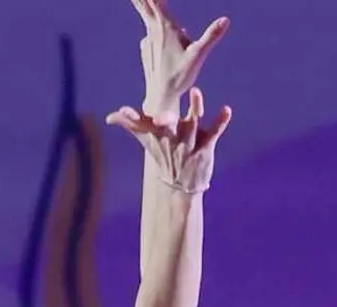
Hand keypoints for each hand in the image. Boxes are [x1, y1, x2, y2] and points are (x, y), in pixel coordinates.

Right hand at [107, 87, 232, 193]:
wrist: (181, 186)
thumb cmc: (163, 156)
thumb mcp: (146, 141)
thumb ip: (130, 124)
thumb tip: (109, 117)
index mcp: (157, 136)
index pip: (143, 125)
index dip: (132, 119)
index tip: (123, 111)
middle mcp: (172, 139)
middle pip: (167, 126)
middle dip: (164, 120)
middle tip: (160, 113)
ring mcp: (190, 144)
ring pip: (192, 124)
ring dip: (194, 107)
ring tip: (195, 91)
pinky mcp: (206, 147)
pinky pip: (214, 131)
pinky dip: (220, 121)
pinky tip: (226, 109)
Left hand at [129, 0, 228, 121]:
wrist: (161, 95)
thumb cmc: (180, 76)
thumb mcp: (198, 55)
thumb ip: (211, 36)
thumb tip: (226, 20)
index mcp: (165, 28)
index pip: (156, 1)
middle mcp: (153, 31)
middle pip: (145, 5)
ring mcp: (148, 39)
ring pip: (147, 16)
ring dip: (143, 4)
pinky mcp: (146, 48)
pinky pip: (151, 31)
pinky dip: (152, 24)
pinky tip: (156, 30)